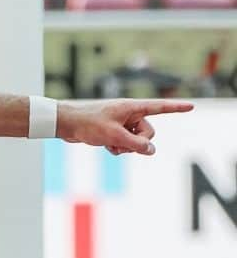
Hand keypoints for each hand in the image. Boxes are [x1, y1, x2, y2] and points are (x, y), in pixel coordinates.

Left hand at [57, 98, 192, 155]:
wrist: (66, 124)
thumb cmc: (88, 124)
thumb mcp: (114, 136)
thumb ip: (135, 144)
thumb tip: (152, 150)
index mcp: (131, 108)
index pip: (159, 107)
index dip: (176, 108)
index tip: (192, 106)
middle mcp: (129, 114)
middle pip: (148, 133)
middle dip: (138, 142)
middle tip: (122, 143)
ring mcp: (122, 124)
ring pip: (137, 141)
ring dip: (126, 147)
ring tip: (111, 144)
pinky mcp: (114, 132)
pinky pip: (125, 144)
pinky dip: (118, 148)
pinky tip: (106, 147)